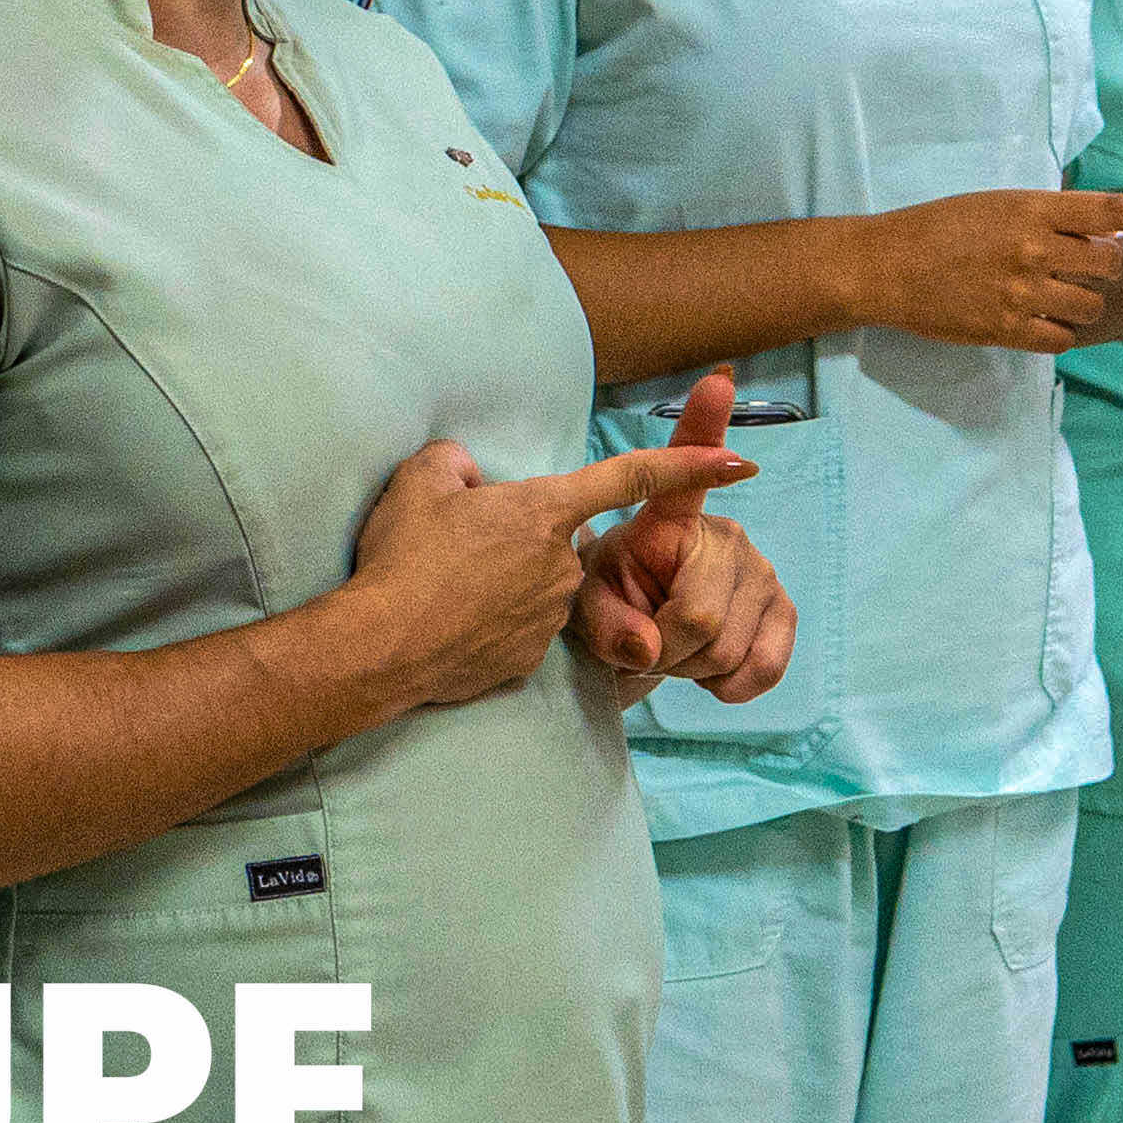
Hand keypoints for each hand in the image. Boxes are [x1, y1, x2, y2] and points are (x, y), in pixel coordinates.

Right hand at [343, 426, 756, 707]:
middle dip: (515, 543)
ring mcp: (549, 617)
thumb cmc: (402, 558)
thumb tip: (469, 474)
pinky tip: (451, 627)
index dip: (690, 465)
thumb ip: (457, 463)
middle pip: (551, 542)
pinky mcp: (527, 661)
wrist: (382, 646)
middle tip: (456, 551)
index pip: (630, 479)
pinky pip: (516, 630)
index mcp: (544, 511)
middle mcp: (561, 565)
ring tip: (446, 591)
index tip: (740, 461)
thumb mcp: (420, 483)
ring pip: (534, 588)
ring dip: (501, 585)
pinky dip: (489, 625)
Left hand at [573, 378, 802, 707]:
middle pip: (698, 615)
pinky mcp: (784, 609)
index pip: (681, 468)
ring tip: (674, 649)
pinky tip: (709, 670)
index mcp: (668, 516)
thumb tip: (649, 647)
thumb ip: (606, 626)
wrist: (644, 636)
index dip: (701, 428)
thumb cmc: (611, 603)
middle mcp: (724, 533)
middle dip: (663, 651)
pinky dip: (728, 687)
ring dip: (689, 671)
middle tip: (647, 643)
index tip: (715, 383)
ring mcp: (762, 570)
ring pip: (726, 649)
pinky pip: (763, 667)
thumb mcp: (585, 609)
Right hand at [854, 189, 1122, 351]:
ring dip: (1082, 302)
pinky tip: (1036, 319)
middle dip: (1107, 267)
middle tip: (1081, 267)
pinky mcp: (1005, 329)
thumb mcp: (997, 204)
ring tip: (1051, 294)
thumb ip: (1049, 217)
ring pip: (1090, 305)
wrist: (883, 266)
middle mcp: (1031, 249)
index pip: (1112, 210)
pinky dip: (1058, 331)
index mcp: (1031, 209)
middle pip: (1109, 263)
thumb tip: (1105, 230)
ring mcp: (1019, 292)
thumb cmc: (939, 227)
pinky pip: (1061, 339)